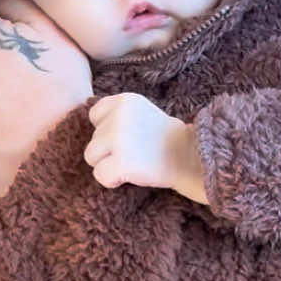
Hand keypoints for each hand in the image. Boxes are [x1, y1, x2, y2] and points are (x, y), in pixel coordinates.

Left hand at [85, 93, 207, 202]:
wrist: (190, 157)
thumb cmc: (165, 139)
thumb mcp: (141, 113)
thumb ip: (118, 115)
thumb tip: (90, 126)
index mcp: (124, 100)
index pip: (95, 115)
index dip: (107, 130)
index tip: (127, 137)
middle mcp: (119, 116)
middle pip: (93, 138)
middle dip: (109, 149)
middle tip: (136, 151)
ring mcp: (119, 138)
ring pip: (91, 157)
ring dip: (107, 164)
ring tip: (132, 163)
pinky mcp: (122, 161)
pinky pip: (99, 175)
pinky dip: (111, 180)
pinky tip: (129, 176)